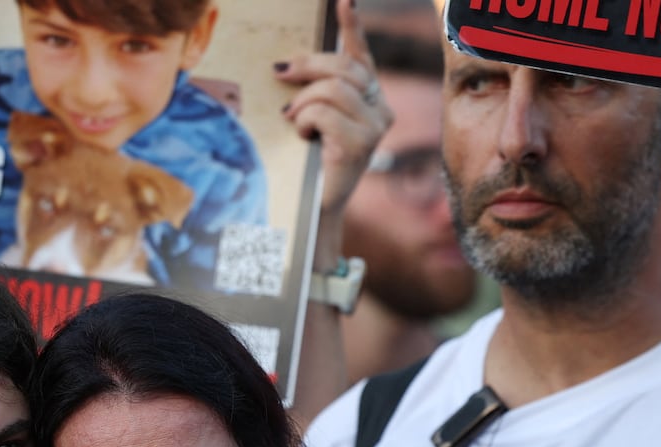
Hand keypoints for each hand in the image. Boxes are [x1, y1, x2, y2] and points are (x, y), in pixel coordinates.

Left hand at [275, 0, 392, 233]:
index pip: (361, 56)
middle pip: (343, 66)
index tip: (344, 1)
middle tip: (279, 72)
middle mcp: (381, 109)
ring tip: (294, 121)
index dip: (352, 27)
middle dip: (306, 65)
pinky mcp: (362, 142)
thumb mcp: (312, 121)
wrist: (314, 211)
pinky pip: (323, 111)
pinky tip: (304, 138)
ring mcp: (376, 126)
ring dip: (303, 102)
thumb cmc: (309, 165)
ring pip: (332, 88)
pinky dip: (304, 121)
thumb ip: (314, 93)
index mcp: (370, 99)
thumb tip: (286, 65)